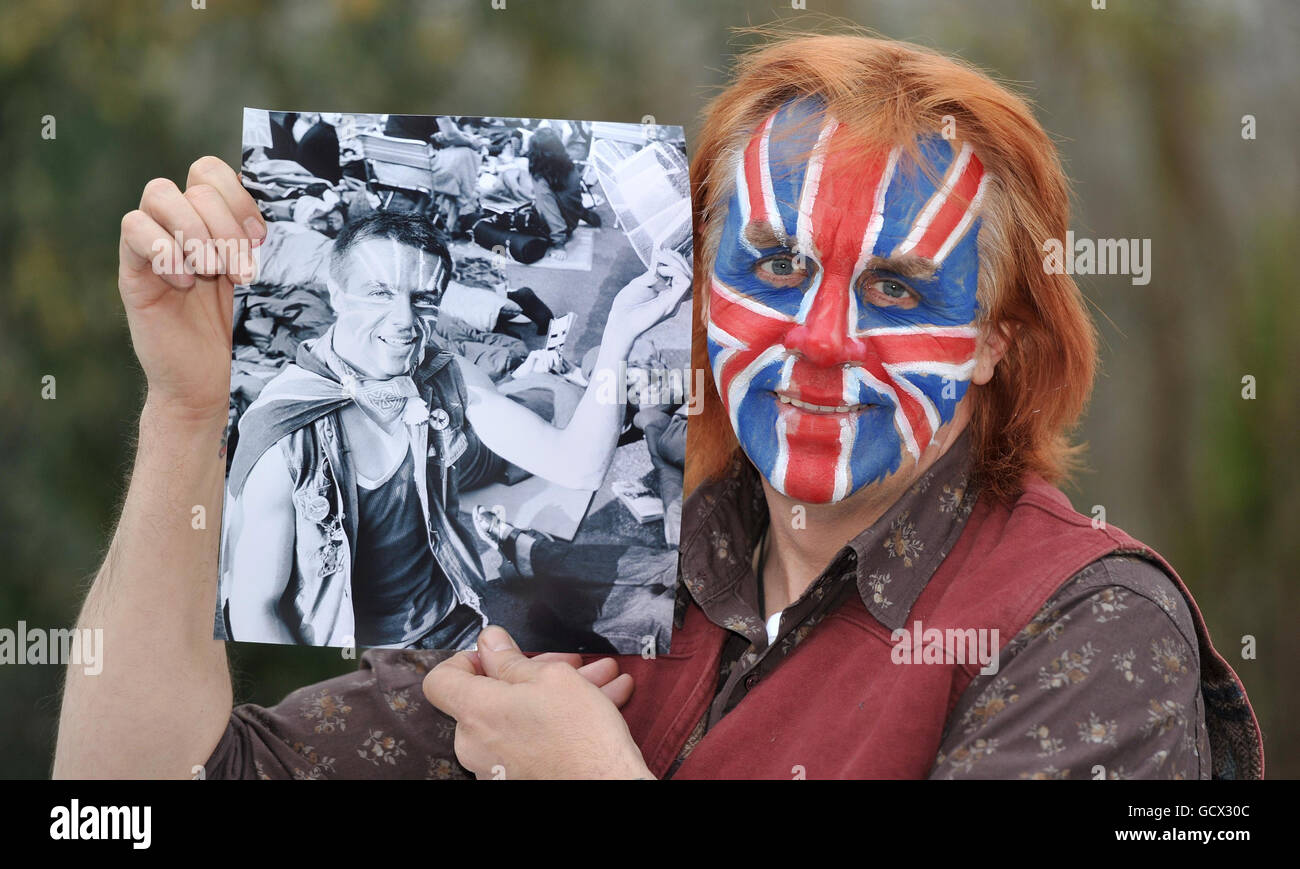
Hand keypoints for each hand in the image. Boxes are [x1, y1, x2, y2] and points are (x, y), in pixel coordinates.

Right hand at [119, 156, 266, 424]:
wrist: (212, 385)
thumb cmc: (243, 335)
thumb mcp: (264, 284)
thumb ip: (264, 245)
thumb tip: (289, 209)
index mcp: (217, 222)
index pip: (213, 170)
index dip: (239, 195)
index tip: (260, 239)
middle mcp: (184, 225)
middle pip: (196, 181)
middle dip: (225, 222)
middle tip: (240, 270)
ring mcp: (156, 244)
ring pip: (160, 192)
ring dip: (194, 229)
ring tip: (212, 272)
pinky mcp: (134, 269)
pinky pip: (134, 228)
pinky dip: (163, 250)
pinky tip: (184, 284)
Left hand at [423, 626, 653, 778]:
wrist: (608, 787)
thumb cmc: (580, 736)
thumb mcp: (551, 678)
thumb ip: (511, 658)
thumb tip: (489, 642)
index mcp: (475, 711)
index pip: (440, 680)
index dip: (465, 661)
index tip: (493, 655)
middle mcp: (475, 743)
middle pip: (491, 697)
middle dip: (533, 674)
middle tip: (568, 663)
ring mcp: (494, 766)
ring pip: (519, 717)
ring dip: (554, 695)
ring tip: (598, 680)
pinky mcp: (515, 779)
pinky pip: (530, 741)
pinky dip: (555, 723)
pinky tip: (598, 704)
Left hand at [603, 246, 690, 350]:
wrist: (620, 322)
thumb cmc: (626, 306)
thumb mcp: (640, 284)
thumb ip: (652, 275)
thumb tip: (661, 263)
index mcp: (667, 295)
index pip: (682, 275)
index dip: (676, 261)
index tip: (662, 252)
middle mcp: (674, 299)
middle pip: (688, 275)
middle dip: (677, 259)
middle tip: (662, 252)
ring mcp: (674, 302)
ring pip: (689, 277)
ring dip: (676, 263)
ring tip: (660, 258)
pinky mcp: (672, 303)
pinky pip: (685, 283)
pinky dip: (675, 271)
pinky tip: (661, 270)